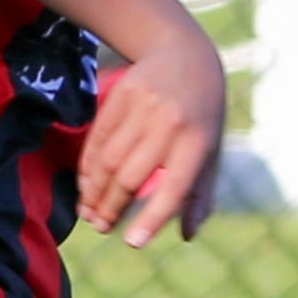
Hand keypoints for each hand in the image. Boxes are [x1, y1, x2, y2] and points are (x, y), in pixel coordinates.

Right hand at [79, 25, 225, 247]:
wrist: (185, 55)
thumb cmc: (202, 113)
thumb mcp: (211, 150)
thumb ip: (201, 194)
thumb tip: (188, 235)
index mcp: (198, 143)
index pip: (174, 188)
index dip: (152, 218)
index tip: (132, 242)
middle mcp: (170, 125)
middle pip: (130, 176)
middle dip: (111, 208)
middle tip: (101, 228)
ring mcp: (143, 107)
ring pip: (108, 160)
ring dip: (94, 191)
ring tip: (89, 213)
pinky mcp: (121, 95)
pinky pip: (98, 138)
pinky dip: (88, 166)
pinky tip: (86, 184)